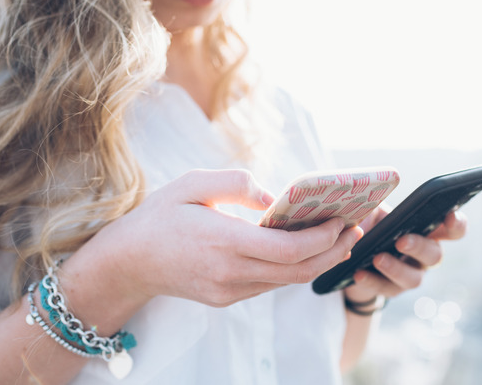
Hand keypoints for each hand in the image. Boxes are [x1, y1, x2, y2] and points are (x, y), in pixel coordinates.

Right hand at [81, 169, 363, 307]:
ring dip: (316, 261)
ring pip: (286, 281)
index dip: (323, 237)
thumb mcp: (191, 184)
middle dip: (332, 251)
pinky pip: (268, 284)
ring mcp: (228, 291)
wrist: (127, 262)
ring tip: (336, 237)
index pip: (289, 249)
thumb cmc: (159, 217)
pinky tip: (301, 248)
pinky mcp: (225, 298)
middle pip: (297, 271)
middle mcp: (229, 273)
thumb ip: (235, 183)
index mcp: (223, 242)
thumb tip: (273, 196)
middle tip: (354, 228)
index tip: (342, 219)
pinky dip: (291, 268)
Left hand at [343, 209, 466, 303]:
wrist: (349, 252)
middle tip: (400, 241)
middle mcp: (424, 254)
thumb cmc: (367, 224)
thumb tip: (372, 193)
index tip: (449, 217)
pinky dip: (372, 280)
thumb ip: (376, 200)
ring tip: (377, 258)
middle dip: (419, 247)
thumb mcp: (371, 209)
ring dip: (396, 268)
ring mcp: (410, 274)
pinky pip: (386, 288)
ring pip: (414, 278)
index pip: (452, 230)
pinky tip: (359, 273)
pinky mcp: (392, 289)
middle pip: (435, 255)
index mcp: (426, 230)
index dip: (457, 224)